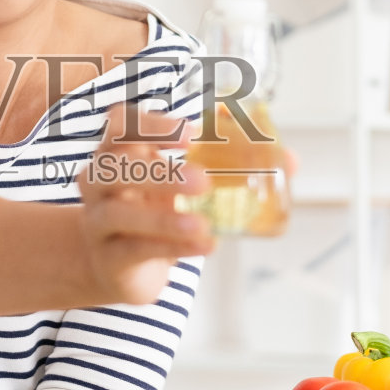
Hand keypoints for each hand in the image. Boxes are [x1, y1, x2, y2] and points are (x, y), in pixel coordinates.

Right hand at [76, 103, 213, 307]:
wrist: (115, 264)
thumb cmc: (151, 211)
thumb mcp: (181, 185)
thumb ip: (229, 169)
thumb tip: (289, 160)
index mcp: (118, 153)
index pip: (120, 125)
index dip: (149, 125)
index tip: (189, 134)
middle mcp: (99, 183)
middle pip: (114, 167)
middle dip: (158, 172)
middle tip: (203, 181)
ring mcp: (99, 222)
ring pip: (118, 213)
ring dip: (162, 218)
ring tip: (201, 225)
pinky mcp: (109, 257)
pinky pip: (135, 250)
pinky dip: (171, 248)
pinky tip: (203, 247)